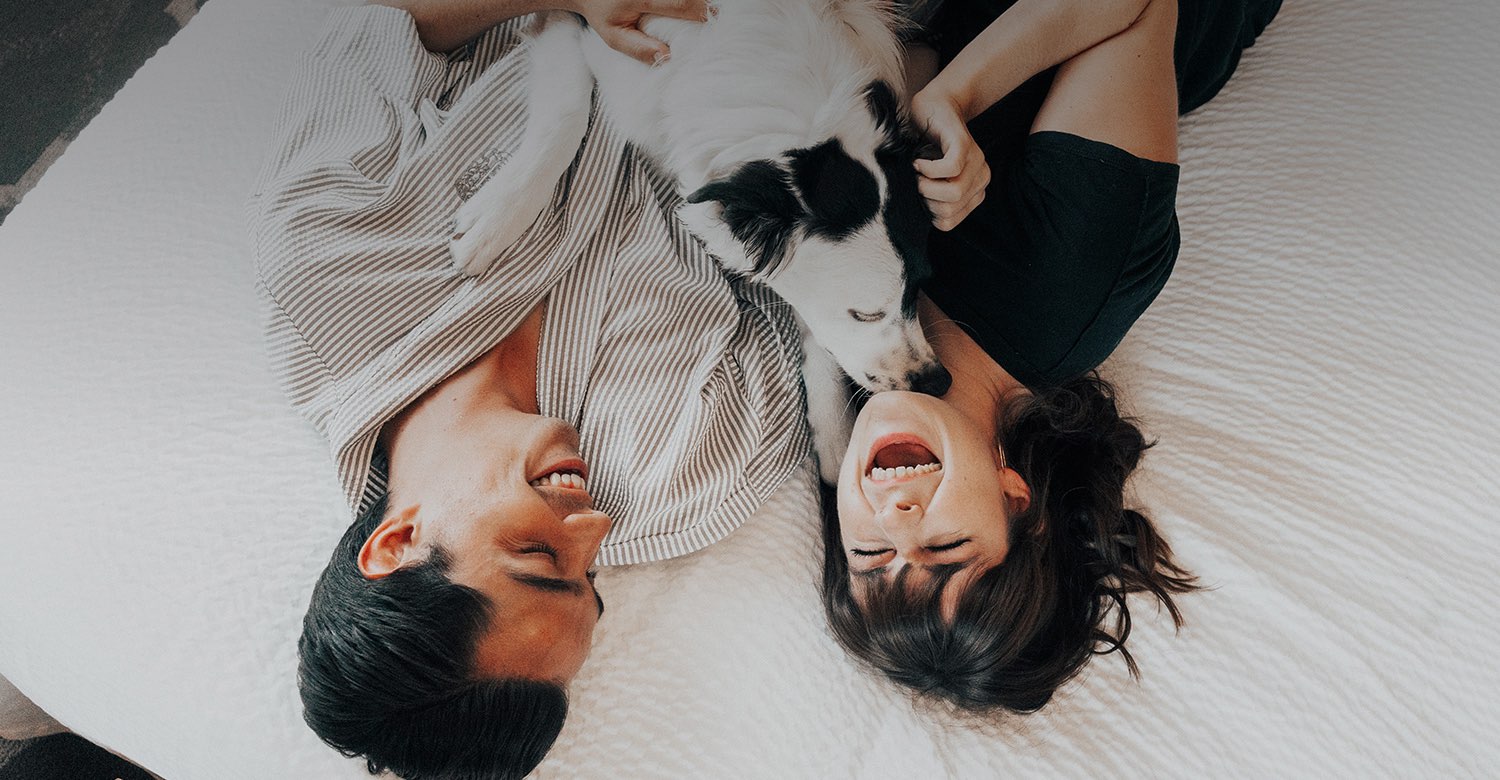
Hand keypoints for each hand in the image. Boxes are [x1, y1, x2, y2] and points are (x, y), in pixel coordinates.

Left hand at [572, 0, 711, 64]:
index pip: (680, 4)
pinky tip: (701, 6)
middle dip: (705, 4)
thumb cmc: (603, 13)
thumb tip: (667, 57)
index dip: (702, 12)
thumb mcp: (613, 36)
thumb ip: (638, 48)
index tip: (718, 21)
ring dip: (700, 0)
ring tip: (713, 12)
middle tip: (720, 17)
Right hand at [910, 88, 989, 230]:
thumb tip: (919, 219)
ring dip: (925, 185)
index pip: (947, 222)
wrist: (932, 107)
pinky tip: (918, 160)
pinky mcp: (964, 144)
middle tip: (916, 179)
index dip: (926, 211)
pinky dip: (928, 169)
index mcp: (974, 192)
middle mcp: (980, 179)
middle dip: (924, 199)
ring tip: (916, 170)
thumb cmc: (924, 148)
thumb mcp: (928, 182)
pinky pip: (950, 170)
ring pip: (953, 194)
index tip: (919, 190)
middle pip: (949, 210)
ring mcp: (976, 162)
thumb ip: (931, 202)